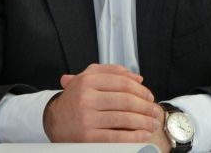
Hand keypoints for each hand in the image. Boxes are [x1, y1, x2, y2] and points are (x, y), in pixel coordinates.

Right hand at [43, 63, 162, 142]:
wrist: (54, 121)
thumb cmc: (75, 99)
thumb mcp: (88, 78)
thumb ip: (112, 73)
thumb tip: (138, 78)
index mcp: (88, 80)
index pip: (122, 82)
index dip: (140, 90)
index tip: (150, 96)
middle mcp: (86, 97)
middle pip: (126, 100)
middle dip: (146, 107)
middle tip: (155, 111)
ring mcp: (87, 117)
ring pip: (124, 118)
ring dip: (144, 122)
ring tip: (153, 124)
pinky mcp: (87, 137)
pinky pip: (117, 137)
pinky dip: (134, 136)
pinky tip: (143, 135)